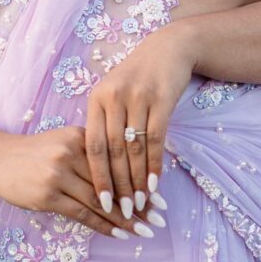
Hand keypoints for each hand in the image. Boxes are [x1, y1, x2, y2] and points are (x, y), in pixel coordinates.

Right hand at [0, 125, 147, 241]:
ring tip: (145, 231)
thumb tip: (123, 180)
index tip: (159, 198)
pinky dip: (104, 226)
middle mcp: (70, 152)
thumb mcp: (62, 143)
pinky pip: (82, 213)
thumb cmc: (33, 153)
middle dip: (139, 203)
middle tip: (160, 218)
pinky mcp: (48, 195)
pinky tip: (120, 234)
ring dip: (125, 219)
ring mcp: (58, 174)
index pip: (115, 162)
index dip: (138, 182)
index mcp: (78, 136)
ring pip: (100, 201)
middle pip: (111, 182)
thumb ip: (88, 155)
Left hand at [84, 22, 195, 223]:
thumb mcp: (113, 93)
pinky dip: (155, 165)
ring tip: (140, 204)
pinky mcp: (161, 99)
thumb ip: (104, 123)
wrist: (168, 49)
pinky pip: (156, 140)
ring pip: (135, 149)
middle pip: (113, 151)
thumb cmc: (136, 77)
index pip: (93, 145)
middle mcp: (114, 97)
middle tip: (123, 211)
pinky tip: (156, 185)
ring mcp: (138, 98)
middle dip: (118, 185)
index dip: (97, 176)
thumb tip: (98, 167)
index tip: (101, 202)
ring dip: (138, 180)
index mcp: (96, 98)